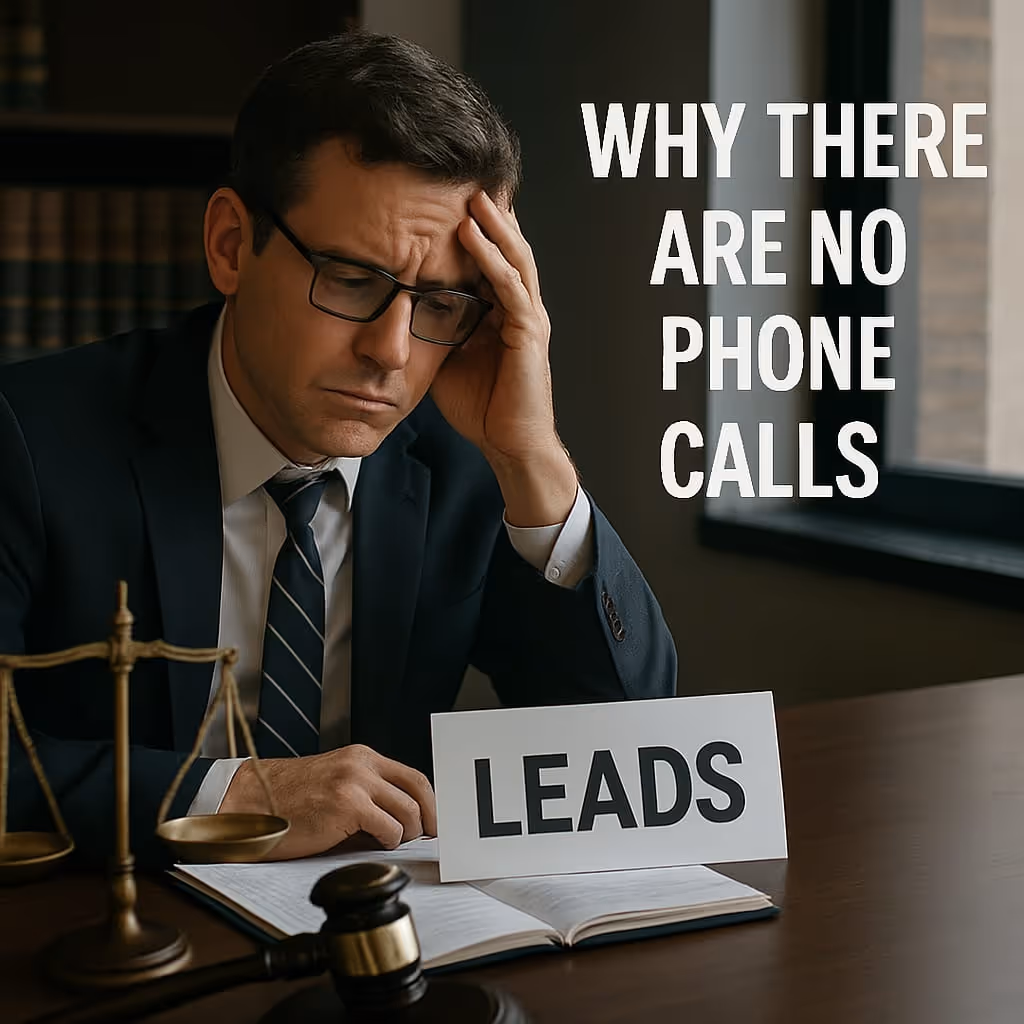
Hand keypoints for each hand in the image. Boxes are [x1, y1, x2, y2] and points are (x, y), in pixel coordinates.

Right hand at [218, 744, 436, 860]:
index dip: (429, 801)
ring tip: (391, 842)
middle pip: (419, 789)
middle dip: (430, 818)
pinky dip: (389, 840)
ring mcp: (354, 782)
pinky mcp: (346, 805)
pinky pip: (389, 828)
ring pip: (407, 811)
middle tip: (428, 837)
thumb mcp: (335, 786)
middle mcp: (361, 764)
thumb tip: (404, 821)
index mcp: (361, 757)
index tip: (433, 821)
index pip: (413, 776)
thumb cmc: (288, 802)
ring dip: (406, 834)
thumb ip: (367, 794)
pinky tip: (374, 843)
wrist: (250, 805)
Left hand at [430, 191, 577, 526]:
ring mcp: (528, 319)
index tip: (448, 201)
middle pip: (509, 249)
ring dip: (494, 225)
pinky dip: (491, 258)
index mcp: (502, 313)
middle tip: (466, 181)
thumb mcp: (445, 357)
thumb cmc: (480, 406)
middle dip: (491, 215)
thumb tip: (396, 308)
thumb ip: (433, 328)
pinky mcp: (529, 333)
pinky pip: (510, 287)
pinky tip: (472, 234)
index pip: (491, 261)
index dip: (477, 232)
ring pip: (515, 259)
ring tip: (473, 196)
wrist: (508, 444)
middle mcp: (520, 309)